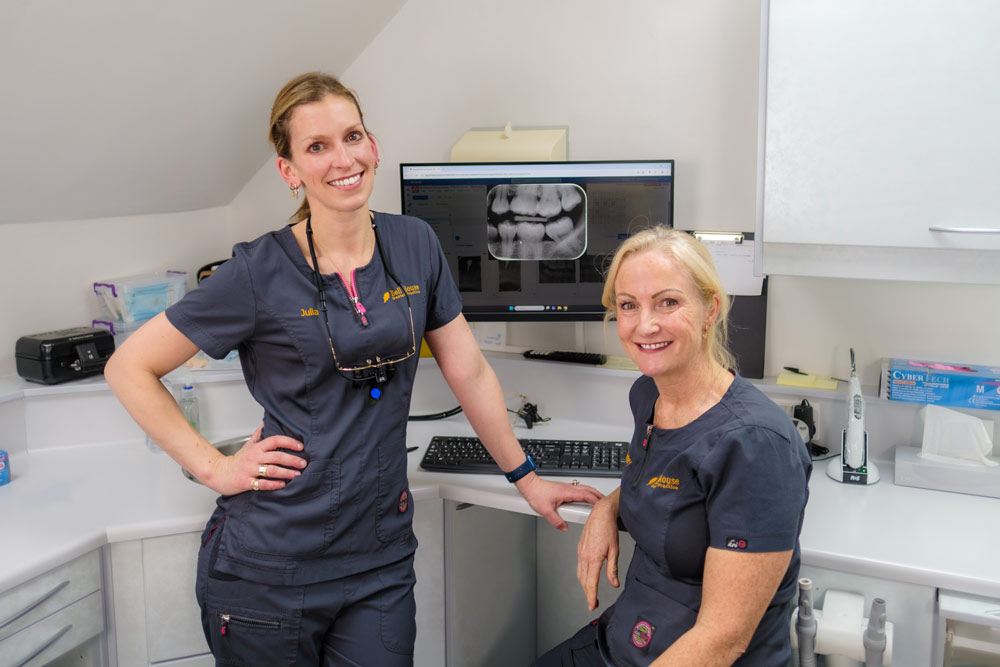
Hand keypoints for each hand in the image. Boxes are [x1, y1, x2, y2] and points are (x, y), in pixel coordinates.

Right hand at [204, 430, 306, 495]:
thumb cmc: (237, 460)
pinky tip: (283, 484)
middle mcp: (254, 458)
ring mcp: (250, 470)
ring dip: (286, 472)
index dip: (289, 442)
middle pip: (276, 456)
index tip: (300, 446)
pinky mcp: (247, 482)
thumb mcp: (248, 446)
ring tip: (297, 475)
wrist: (220, 474)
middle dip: (292, 460)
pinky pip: (263, 484)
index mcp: (256, 448)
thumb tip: (265, 424)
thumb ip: (258, 436)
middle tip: (303, 463)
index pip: (275, 440)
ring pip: (272, 470)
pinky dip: (274, 484)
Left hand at [514, 473, 602, 530]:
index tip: (603, 505)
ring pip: (584, 488)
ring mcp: (567, 486)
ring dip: (593, 492)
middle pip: (589, 490)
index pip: (586, 495)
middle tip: (606, 501)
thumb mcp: (545, 511)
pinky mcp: (563, 487)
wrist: (530, 485)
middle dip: (598, 495)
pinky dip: (586, 492)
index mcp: (567, 492)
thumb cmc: (536, 494)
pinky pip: (579, 488)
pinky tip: (584, 497)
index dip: (596, 500)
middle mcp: (569, 488)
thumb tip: (564, 528)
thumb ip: (556, 521)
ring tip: (598, 499)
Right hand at [577, 496, 619, 610]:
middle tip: (593, 603)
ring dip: (585, 585)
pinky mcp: (580, 549)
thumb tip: (614, 583)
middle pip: (584, 581)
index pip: (591, 583)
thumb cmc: (608, 529)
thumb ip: (613, 569)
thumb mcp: (615, 551)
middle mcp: (584, 557)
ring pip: (580, 574)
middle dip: (588, 594)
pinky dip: (582, 575)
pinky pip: (579, 566)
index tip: (592, 605)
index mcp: (593, 558)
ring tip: (591, 593)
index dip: (591, 597)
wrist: (600, 514)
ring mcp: (580, 552)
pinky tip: (587, 577)